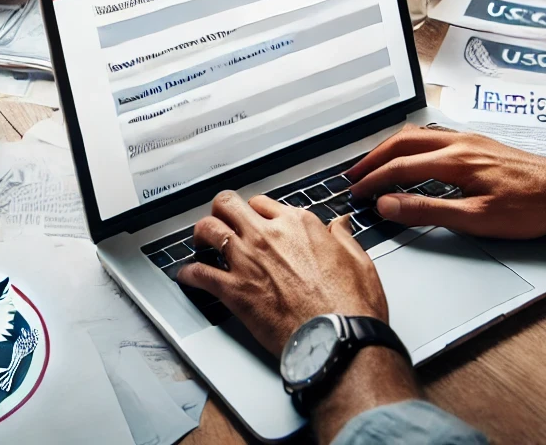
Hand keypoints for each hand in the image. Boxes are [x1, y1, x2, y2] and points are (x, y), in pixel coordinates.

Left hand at [178, 191, 387, 355]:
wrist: (338, 341)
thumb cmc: (351, 307)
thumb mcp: (359, 262)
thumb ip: (343, 238)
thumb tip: (340, 224)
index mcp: (298, 225)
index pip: (263, 204)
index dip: (256, 213)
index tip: (255, 223)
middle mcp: (269, 235)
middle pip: (228, 205)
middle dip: (221, 211)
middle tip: (220, 223)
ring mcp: (248, 260)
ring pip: (209, 229)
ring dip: (201, 235)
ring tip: (200, 244)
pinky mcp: (235, 290)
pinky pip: (200, 274)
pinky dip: (190, 275)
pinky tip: (187, 277)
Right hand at [346, 125, 545, 238]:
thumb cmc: (529, 208)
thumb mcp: (476, 219)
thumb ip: (427, 210)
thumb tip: (388, 205)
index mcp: (454, 160)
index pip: (400, 167)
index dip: (374, 180)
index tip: (357, 192)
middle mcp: (458, 142)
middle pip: (402, 142)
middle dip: (373, 158)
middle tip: (354, 174)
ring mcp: (469, 139)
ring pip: (417, 135)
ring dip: (391, 148)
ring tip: (375, 163)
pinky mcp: (478, 143)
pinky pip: (433, 136)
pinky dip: (410, 144)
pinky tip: (412, 155)